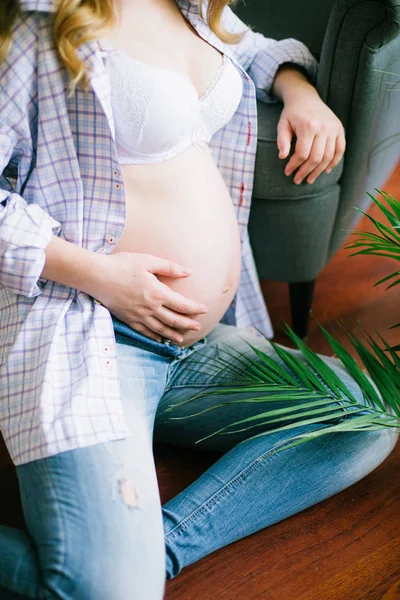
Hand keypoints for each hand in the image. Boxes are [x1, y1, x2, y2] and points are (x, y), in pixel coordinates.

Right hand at [90, 252, 207, 343]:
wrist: (97, 276)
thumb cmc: (122, 265)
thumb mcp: (148, 261)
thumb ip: (169, 268)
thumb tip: (188, 272)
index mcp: (157, 293)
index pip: (182, 304)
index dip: (195, 308)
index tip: (204, 310)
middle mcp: (150, 307)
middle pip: (174, 319)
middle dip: (187, 324)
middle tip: (197, 327)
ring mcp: (138, 315)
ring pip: (160, 329)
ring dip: (173, 334)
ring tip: (181, 338)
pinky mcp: (128, 319)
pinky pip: (144, 331)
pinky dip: (154, 336)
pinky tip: (160, 339)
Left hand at [277, 92, 345, 183]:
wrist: (306, 97)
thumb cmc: (292, 114)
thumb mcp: (282, 125)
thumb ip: (282, 141)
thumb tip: (282, 157)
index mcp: (308, 126)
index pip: (302, 153)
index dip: (294, 166)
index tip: (287, 172)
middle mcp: (323, 127)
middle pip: (316, 158)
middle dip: (305, 172)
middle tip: (297, 180)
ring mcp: (333, 128)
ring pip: (328, 157)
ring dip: (319, 171)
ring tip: (310, 179)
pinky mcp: (340, 129)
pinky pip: (340, 150)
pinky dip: (334, 162)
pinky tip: (326, 171)